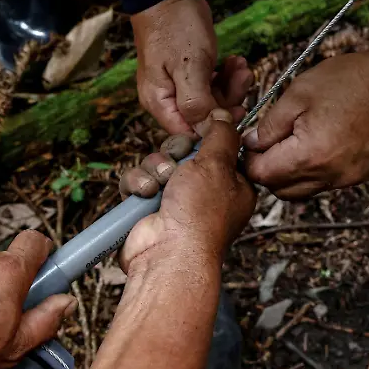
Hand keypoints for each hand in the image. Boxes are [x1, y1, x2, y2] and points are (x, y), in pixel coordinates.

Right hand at [117, 109, 255, 272]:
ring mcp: (173, 203)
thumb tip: (223, 115)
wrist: (168, 254)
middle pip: (182, 153)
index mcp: (230, 186)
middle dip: (174, 155)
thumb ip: (221, 135)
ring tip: (159, 186)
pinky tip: (144, 194)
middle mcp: (202, 194)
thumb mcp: (218, 164)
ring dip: (154, 169)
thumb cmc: (199, 215)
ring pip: (156, 164)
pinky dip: (138, 184)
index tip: (198, 141)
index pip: (216, 150)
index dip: (203, 142)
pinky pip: (137, 181)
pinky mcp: (147, 209)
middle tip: (177, 167)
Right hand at [133, 0, 252, 134]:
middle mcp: (167, 100)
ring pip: (212, 101)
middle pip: (203, 118)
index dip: (213, 130)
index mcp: (161, 103)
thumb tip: (210, 132)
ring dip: (232, 86)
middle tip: (244, 80)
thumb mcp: (190, 68)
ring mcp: (179, 87)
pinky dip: (226, 76)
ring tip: (241, 66)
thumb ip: (198, 104)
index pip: (188, 134)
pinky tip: (235, 62)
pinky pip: (212, 85)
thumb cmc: (174, 29)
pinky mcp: (191, 75)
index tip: (235, 114)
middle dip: (228, 101)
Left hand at [243, 36, 368, 198]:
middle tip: (269, 141)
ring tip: (291, 143)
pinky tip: (313, 146)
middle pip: (278, 190)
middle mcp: (328, 176)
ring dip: (287, 174)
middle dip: (266, 169)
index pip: (261, 175)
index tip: (253, 139)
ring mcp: (345, 179)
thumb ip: (268, 125)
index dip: (250, 158)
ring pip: (300, 191)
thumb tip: (250, 144)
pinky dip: (309, 172)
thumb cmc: (350, 81)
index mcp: (309, 156)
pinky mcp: (357, 175)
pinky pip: (322, 184)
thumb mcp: (297, 94)